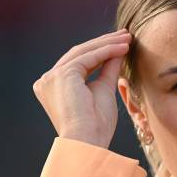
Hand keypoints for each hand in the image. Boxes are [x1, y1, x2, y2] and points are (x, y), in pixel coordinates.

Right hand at [32, 29, 131, 147]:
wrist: (89, 142)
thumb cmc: (96, 126)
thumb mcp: (103, 91)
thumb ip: (108, 70)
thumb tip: (118, 51)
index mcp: (54, 86)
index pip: (79, 62)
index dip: (100, 51)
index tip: (121, 44)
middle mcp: (48, 80)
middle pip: (79, 53)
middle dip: (104, 42)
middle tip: (125, 34)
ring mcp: (52, 77)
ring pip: (83, 52)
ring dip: (108, 44)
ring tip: (128, 39)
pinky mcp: (61, 76)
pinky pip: (87, 58)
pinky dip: (106, 51)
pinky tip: (123, 48)